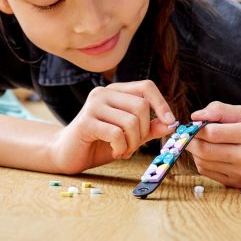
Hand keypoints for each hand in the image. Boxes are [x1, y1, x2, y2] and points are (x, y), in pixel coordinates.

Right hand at [50, 80, 175, 172]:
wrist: (68, 154)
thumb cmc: (100, 143)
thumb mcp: (130, 135)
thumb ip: (150, 128)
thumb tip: (172, 124)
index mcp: (116, 91)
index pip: (146, 86)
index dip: (162, 104)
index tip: (170, 122)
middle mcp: (104, 93)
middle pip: (141, 106)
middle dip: (144, 131)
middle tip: (134, 145)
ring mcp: (93, 105)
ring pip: (131, 121)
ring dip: (132, 143)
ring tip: (123, 150)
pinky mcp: (86, 122)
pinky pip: (116, 134)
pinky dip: (121, 148)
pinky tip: (114, 152)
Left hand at [187, 101, 240, 186]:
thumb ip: (221, 111)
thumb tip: (195, 116)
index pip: (212, 132)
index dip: (196, 128)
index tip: (191, 124)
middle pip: (204, 150)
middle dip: (190, 141)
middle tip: (187, 134)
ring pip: (204, 163)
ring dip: (195, 152)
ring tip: (200, 143)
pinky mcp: (238, 184)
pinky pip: (209, 174)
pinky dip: (203, 162)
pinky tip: (209, 154)